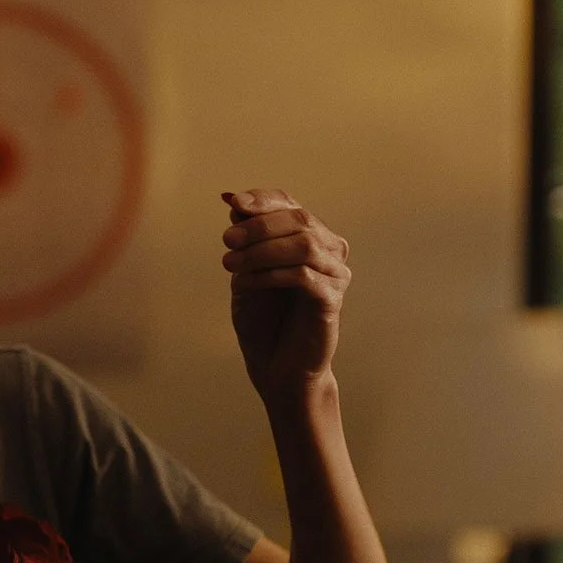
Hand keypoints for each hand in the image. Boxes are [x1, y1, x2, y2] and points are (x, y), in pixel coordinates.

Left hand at [219, 189, 350, 403]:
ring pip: (304, 244)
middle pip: (298, 219)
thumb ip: (245, 237)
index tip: (234, 202)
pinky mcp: (331, 300)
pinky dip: (269, 275)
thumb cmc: (261, 316)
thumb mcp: (245, 268)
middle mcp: (329, 250)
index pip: (289, 204)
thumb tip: (233, 199)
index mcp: (308, 236)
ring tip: (230, 264)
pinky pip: (303, 276)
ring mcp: (335, 275)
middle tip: (227, 241)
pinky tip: (246, 283)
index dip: (263, 200)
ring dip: (261, 250)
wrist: (273, 363)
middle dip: (258, 226)